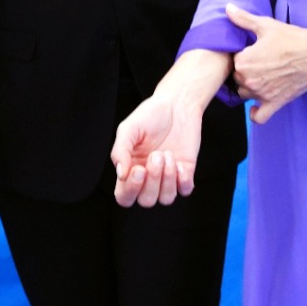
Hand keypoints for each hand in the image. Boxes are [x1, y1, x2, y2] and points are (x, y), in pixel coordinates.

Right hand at [110, 49, 231, 208]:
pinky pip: (185, 190)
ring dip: (167, 179)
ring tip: (168, 155)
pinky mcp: (186, 171)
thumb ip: (120, 150)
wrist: (177, 104)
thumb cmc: (151, 115)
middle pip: (146, 201)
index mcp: (130, 169)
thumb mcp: (129, 128)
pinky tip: (180, 163)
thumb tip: (121, 174)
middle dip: (153, 180)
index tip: (138, 169)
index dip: (130, 190)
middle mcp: (148, 177)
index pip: (125, 196)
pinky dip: (183, 180)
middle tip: (156, 155)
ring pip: (165, 199)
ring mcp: (168, 176)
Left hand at [227, 4, 306, 124]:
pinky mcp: (274, 103)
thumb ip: (243, 19)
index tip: (251, 50)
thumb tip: (227, 8)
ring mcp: (261, 94)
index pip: (232, 61)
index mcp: (243, 62)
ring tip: (262, 77)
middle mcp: (249, 80)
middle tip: (259, 62)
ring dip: (250, 88)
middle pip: (237, 79)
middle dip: (245, 71)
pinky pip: (259, 117)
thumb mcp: (265, 25)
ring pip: (245, 95)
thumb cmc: (292, 39)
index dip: (241, 55)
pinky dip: (256, 113)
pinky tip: (258, 105)